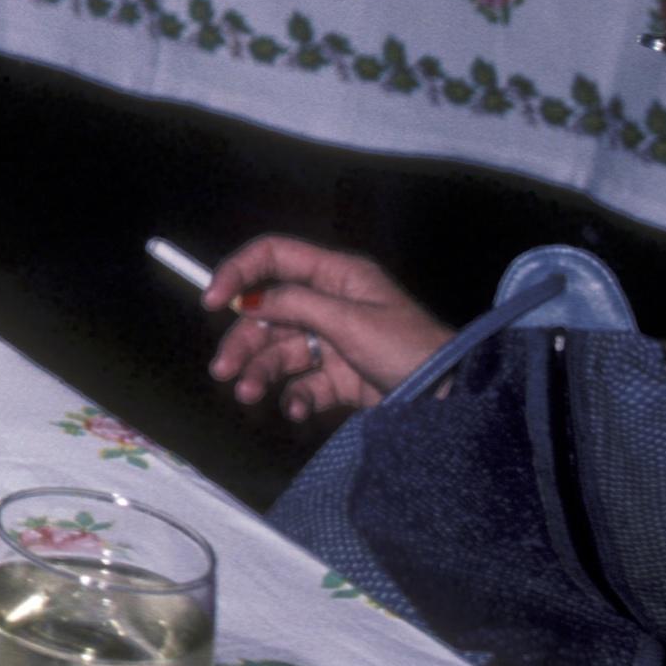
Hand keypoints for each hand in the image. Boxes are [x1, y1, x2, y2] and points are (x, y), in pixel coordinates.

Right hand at [201, 235, 452, 422]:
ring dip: (261, 371)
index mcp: (337, 276)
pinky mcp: (342, 379)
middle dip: (244, 339)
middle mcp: (331, 304)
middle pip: (269, 312)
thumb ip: (295, 305)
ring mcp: (335, 343)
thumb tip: (247, 300)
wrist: (453, 401)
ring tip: (250, 395)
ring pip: (281, 350)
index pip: (275, 257)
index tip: (212, 301)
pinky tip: (296, 408)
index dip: (239, 272)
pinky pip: (304, 383)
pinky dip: (294, 395)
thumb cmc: (407, 349)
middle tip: (223, 370)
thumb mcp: (350, 321)